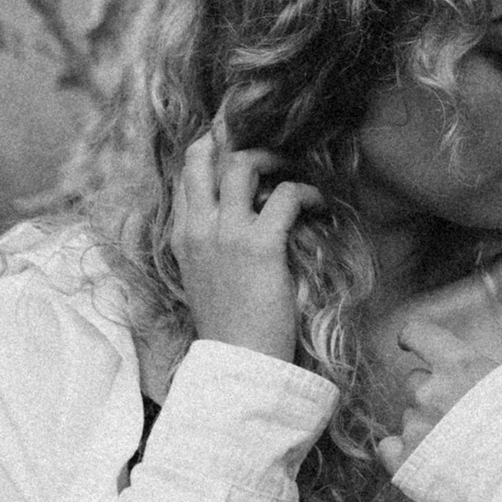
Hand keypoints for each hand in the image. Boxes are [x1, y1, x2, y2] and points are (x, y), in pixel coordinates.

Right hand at [171, 121, 321, 362]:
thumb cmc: (230, 324)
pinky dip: (306, 192)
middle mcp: (198, 228)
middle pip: (204, 157)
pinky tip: (318, 203)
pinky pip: (285, 195)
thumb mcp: (205, 276)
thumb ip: (211, 242)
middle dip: (234, 139)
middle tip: (266, 146)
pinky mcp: (260, 245)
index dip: (210, 153)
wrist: (239, 363)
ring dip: (273, 158)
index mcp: (182, 236)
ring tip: (292, 168)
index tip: (236, 147)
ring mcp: (226, 234)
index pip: (186, 175)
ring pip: (242, 165)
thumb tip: (239, 214)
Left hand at [375, 269, 501, 467]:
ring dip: (425, 429)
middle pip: (413, 383)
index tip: (408, 344)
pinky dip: (403, 453)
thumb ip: (483, 375)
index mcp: (460, 366)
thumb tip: (471, 374)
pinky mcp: (407, 463)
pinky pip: (389, 449)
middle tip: (456, 418)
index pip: (418, 334)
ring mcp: (416, 428)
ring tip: (455, 450)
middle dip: (430, 396)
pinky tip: (426, 462)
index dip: (411, 339)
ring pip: (409, 419)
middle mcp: (431, 392)